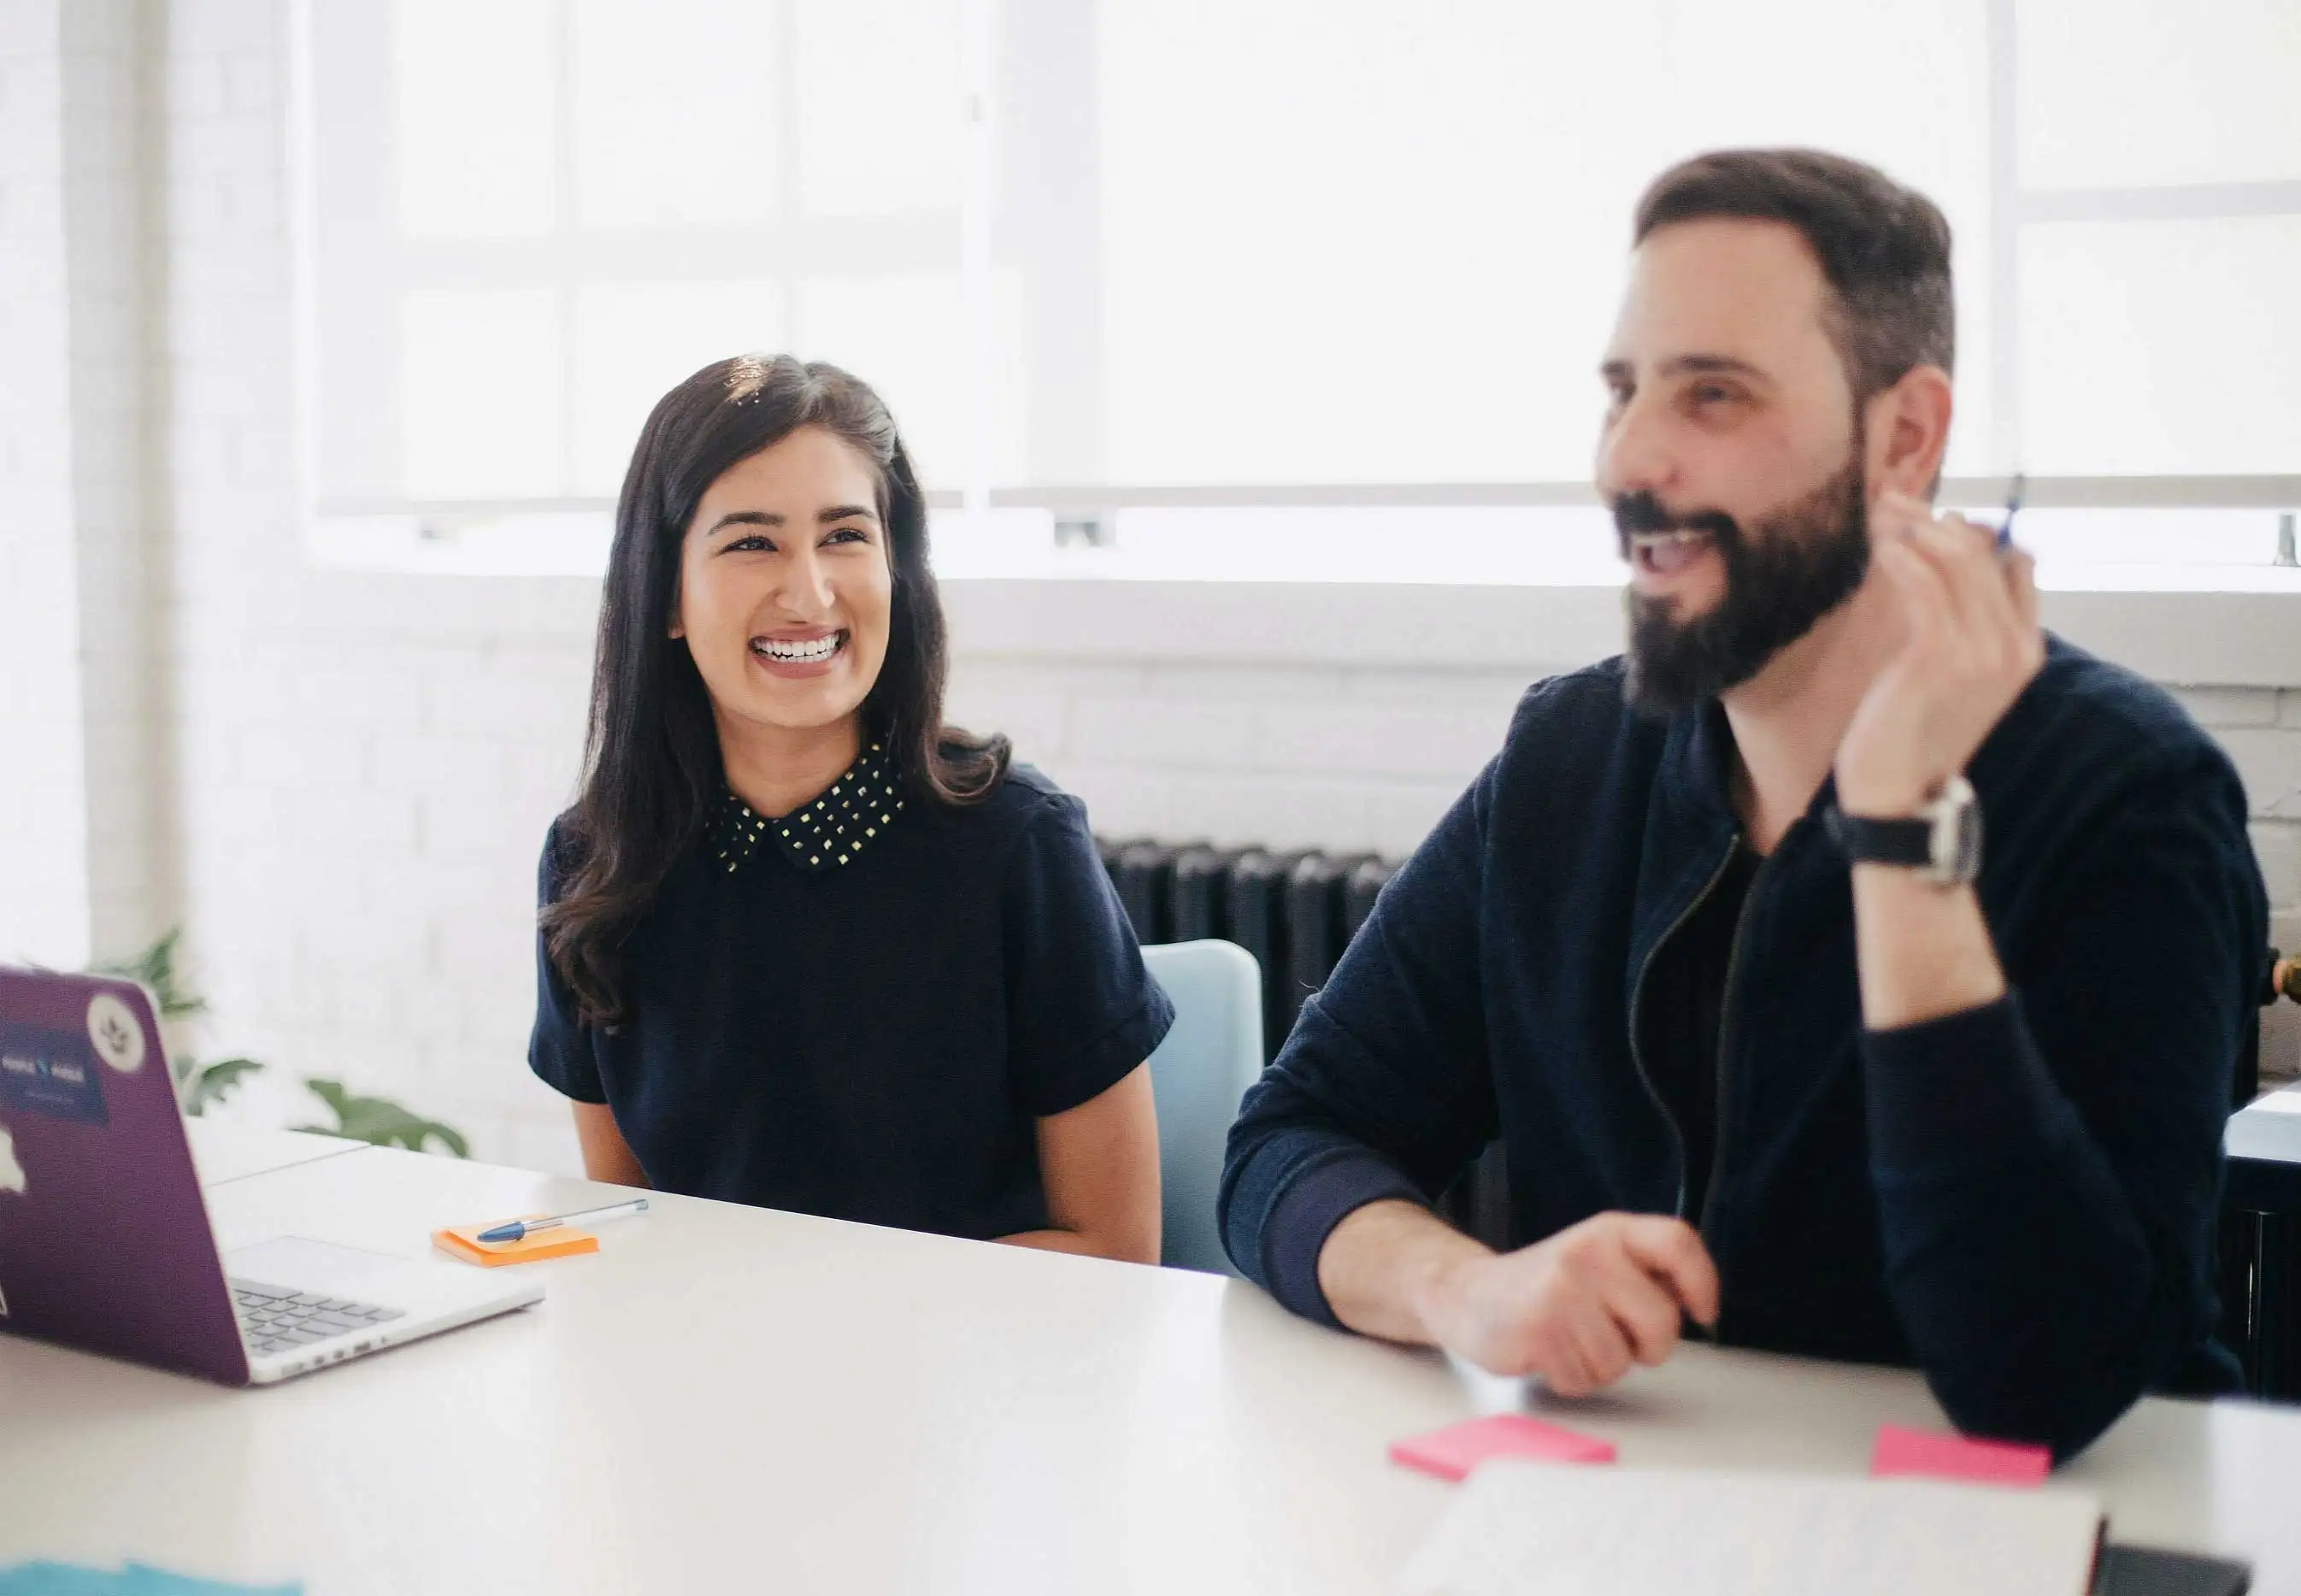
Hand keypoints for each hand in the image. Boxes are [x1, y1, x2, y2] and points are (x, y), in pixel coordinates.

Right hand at [1415, 1213, 1718, 1395]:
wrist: (1467, 1295)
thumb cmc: (1546, 1288)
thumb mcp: (1598, 1261)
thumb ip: (1644, 1274)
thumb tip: (1690, 1305)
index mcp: (1609, 1232)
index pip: (1677, 1242)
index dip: (1703, 1281)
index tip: (1702, 1313)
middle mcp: (1587, 1254)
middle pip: (1662, 1322)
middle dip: (1648, 1347)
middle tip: (1616, 1338)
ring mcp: (1560, 1291)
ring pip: (1621, 1361)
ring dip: (1600, 1365)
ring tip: (1569, 1340)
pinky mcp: (1538, 1330)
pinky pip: (1585, 1380)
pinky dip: (1571, 1379)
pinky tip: (1548, 1353)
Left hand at [1835, 491, 2043, 815]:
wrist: (1897, 792)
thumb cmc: (1912, 729)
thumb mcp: (1947, 672)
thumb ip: (1959, 622)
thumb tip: (1947, 560)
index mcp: (2025, 648)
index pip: (2014, 564)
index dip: (1973, 531)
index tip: (1928, 517)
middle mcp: (2014, 646)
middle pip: (1983, 554)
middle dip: (1933, 519)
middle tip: (1889, 500)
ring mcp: (1983, 652)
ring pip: (1955, 561)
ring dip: (1912, 527)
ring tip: (1877, 513)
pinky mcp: (1942, 657)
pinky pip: (1926, 586)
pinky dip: (1902, 556)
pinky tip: (1880, 545)